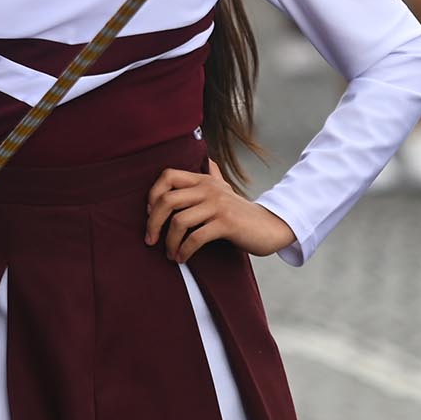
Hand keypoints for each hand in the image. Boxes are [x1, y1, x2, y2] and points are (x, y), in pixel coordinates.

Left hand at [146, 160, 296, 264]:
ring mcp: (218, 205)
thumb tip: (207, 161)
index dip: (153, 194)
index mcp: (204, 180)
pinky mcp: (226, 223)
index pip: (167, 176)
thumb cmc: (241, 212)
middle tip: (150, 240)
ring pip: (179, 221)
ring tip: (170, 254)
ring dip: (169, 242)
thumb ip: (213, 176)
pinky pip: (196, 237)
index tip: (151, 214)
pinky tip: (183, 258)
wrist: (270, 226)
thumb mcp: (226, 190)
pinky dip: (185, 250)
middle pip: (167, 200)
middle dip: (153, 223)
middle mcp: (209, 189)